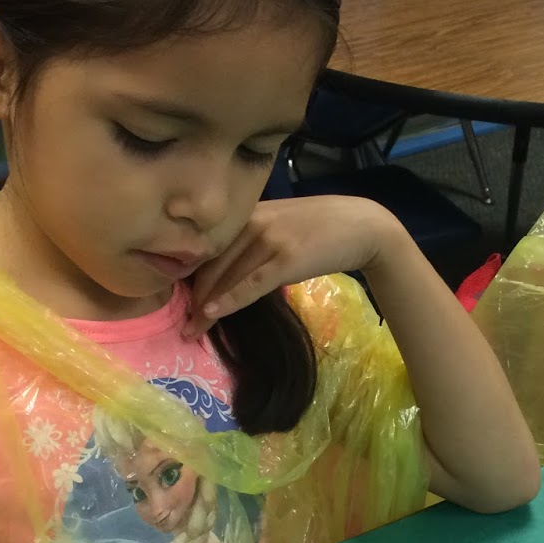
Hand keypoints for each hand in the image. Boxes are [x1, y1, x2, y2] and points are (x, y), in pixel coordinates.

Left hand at [184, 196, 399, 336]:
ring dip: (206, 305)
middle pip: (213, 263)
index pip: (211, 247)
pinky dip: (228, 300)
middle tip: (183, 322)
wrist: (363, 226)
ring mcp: (270, 240)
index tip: (180, 299)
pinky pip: (250, 284)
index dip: (192, 275)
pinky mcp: (286, 259)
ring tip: (192, 328)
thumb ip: (254, 239)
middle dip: (194, 295)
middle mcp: (254, 223)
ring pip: (227, 276)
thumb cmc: (324, 228)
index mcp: (250, 214)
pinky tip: (211, 312)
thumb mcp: (282, 225)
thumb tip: (229, 266)